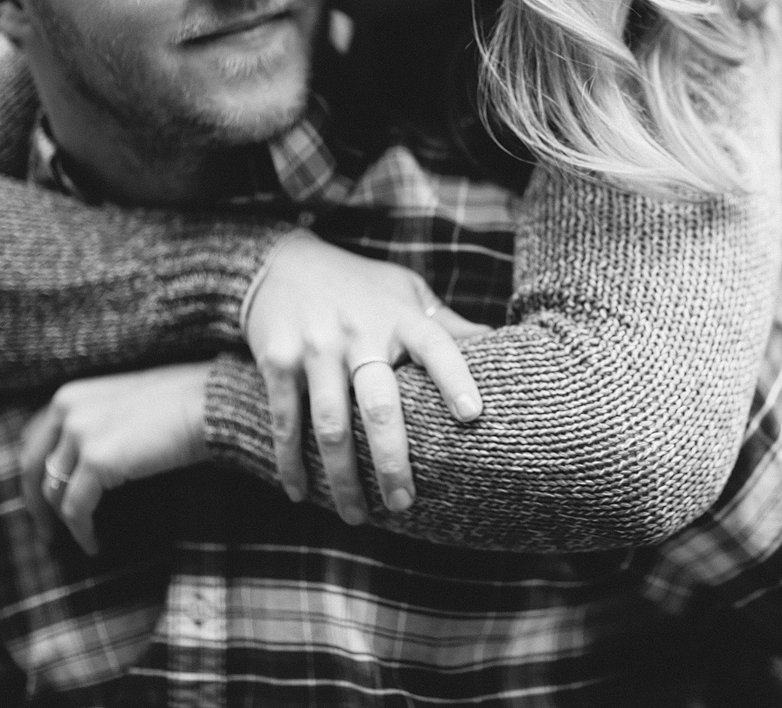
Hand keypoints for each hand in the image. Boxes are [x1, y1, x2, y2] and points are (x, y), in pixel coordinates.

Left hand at [21, 361, 212, 555]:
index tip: (41, 495)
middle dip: (34, 503)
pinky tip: (94, 544)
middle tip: (45, 529)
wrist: (214, 402)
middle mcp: (68, 409)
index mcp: (73, 393)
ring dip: (62, 522)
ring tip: (79, 539)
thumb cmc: (187, 401)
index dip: (34, 472)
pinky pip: (77, 508)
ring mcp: (80, 433)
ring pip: (53, 491)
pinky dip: (82, 531)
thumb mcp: (127, 402)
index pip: (35, 439)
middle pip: (32, 467)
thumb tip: (88, 457)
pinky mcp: (98, 461)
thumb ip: (98, 420)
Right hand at [245, 232, 488, 523]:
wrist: (281, 264)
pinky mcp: (277, 361)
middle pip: (381, 404)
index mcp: (401, 317)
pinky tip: (301, 495)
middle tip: (405, 504)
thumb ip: (448, 327)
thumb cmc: (362, 288)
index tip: (473, 416)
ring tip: (358, 517)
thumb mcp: (408, 294)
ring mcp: (316, 348)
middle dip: (392, 460)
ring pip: (331, 425)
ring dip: (343, 478)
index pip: (437, 346)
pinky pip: (286, 421)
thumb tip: (504, 347)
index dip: (455, 379)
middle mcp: (360, 332)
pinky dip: (291, 463)